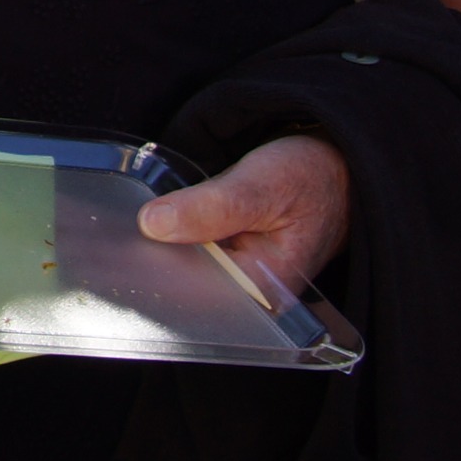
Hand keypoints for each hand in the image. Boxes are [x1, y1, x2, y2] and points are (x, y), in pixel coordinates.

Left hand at [132, 133, 351, 302]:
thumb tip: (153, 224)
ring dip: (159, 248)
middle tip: (121, 237)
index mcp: (265, 288)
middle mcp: (251, 292)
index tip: (124, 251)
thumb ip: (211, 208)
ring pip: (185, 269)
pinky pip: (192, 253)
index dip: (157, 271)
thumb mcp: (263, 184)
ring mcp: (239, 276)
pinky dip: (173, 237)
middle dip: (154, 259)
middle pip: (187, 288)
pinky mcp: (231, 257)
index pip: (196, 296)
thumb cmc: (312, 176)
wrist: (339, 164)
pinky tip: (155, 224)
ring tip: (131, 231)